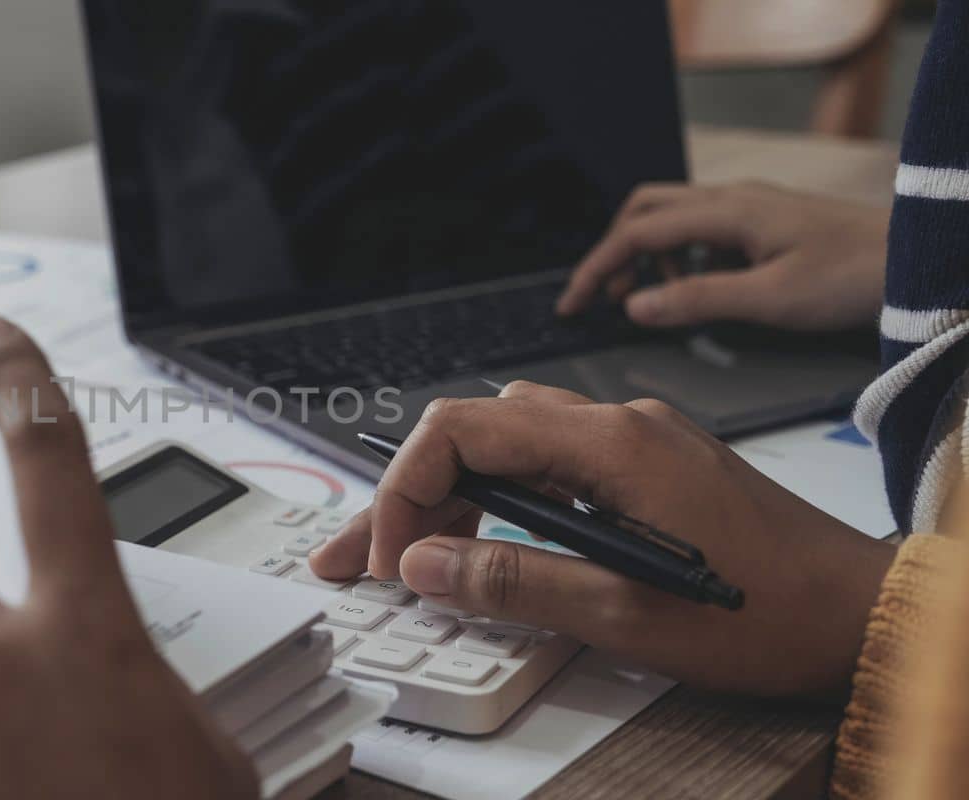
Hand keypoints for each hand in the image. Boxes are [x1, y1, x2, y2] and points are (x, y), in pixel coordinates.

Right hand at [310, 382, 896, 696]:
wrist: (863, 612)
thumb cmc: (769, 611)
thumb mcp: (626, 616)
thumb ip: (514, 583)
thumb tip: (425, 565)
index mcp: (609, 445)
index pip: (463, 430)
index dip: (405, 489)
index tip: (389, 555)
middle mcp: (617, 425)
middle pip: (476, 434)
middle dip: (409, 495)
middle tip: (361, 557)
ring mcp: (635, 442)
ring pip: (508, 446)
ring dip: (451, 495)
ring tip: (409, 553)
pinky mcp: (647, 468)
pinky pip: (550, 466)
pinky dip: (501, 501)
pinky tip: (485, 541)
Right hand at [556, 182, 887, 330]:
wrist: (912, 259)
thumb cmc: (851, 278)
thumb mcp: (770, 299)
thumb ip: (697, 300)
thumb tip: (633, 306)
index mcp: (726, 212)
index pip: (637, 232)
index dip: (597, 268)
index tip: (571, 306)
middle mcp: (731, 199)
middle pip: (644, 210)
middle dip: (615, 253)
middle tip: (605, 300)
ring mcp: (748, 205)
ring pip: (671, 217)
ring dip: (649, 257)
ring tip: (656, 303)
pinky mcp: (763, 219)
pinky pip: (701, 228)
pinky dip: (680, 257)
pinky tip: (696, 290)